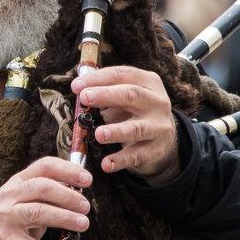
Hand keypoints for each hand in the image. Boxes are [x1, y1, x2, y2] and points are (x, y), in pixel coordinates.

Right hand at [0, 157, 91, 239]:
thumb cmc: (11, 217)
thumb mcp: (24, 198)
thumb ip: (47, 194)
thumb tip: (79, 191)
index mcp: (18, 182)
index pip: (43, 167)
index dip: (67, 170)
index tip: (87, 179)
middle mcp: (10, 197)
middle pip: (41, 188)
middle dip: (67, 196)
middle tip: (85, 207)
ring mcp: (6, 219)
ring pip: (37, 213)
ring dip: (64, 218)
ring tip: (83, 224)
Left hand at [71, 65, 179, 186]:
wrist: (163, 140)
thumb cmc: (134, 112)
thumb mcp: (124, 96)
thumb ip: (104, 90)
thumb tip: (78, 87)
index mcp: (148, 82)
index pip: (122, 75)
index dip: (98, 79)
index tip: (76, 85)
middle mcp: (157, 102)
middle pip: (131, 95)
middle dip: (106, 95)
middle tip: (85, 98)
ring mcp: (159, 127)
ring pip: (136, 128)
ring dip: (116, 131)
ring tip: (98, 134)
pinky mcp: (156, 150)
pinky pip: (136, 155)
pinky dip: (120, 160)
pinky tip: (106, 164)